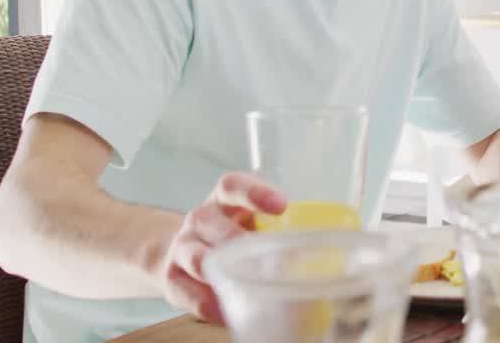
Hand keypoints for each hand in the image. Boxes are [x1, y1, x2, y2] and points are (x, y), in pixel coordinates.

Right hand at [158, 172, 285, 323]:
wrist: (183, 251)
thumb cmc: (233, 233)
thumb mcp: (253, 222)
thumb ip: (280, 231)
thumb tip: (327, 252)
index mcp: (224, 200)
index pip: (233, 186)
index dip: (255, 193)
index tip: (282, 205)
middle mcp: (200, 219)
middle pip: (209, 221)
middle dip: (237, 239)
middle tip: (269, 259)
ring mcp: (182, 247)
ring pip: (196, 258)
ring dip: (222, 272)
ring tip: (249, 285)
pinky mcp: (172, 278)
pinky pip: (188, 293)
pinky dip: (210, 305)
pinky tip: (230, 312)